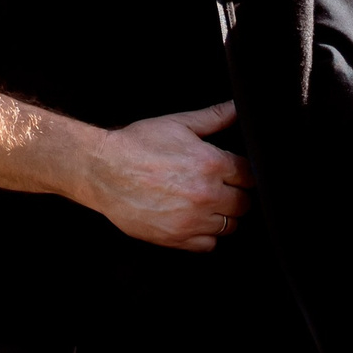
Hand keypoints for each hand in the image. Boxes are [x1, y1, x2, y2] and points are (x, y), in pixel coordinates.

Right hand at [76, 100, 252, 249]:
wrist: (102, 170)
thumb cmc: (138, 145)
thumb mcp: (178, 124)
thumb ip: (214, 117)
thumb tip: (238, 108)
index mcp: (211, 164)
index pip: (249, 175)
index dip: (243, 173)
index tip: (234, 173)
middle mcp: (206, 195)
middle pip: (243, 203)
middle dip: (236, 194)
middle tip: (221, 188)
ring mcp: (192, 220)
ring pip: (230, 226)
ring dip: (223, 215)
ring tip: (206, 204)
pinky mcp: (176, 238)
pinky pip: (208, 245)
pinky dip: (205, 235)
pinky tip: (195, 220)